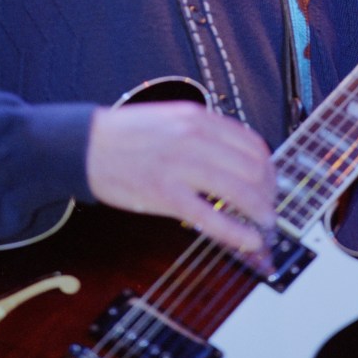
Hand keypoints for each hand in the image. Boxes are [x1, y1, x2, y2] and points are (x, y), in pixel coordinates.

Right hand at [86, 101, 276, 252]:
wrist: (86, 145)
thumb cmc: (127, 134)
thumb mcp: (172, 118)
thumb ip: (204, 132)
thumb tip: (238, 157)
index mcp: (197, 118)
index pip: (252, 143)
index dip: (269, 168)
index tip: (271, 183)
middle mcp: (194, 137)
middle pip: (253, 168)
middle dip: (268, 193)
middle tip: (270, 208)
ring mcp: (180, 166)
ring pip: (240, 191)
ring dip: (261, 212)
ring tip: (265, 225)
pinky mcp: (165, 195)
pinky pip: (212, 217)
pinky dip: (237, 232)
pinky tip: (249, 240)